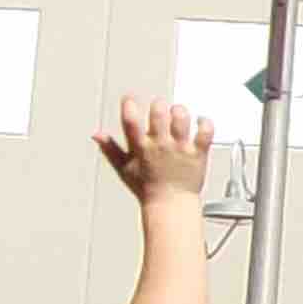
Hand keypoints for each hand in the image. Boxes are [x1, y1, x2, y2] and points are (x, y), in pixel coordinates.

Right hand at [99, 98, 216, 203]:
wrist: (170, 205)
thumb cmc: (147, 188)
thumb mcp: (124, 168)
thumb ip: (110, 149)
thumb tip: (97, 134)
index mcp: (141, 148)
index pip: (131, 123)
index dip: (128, 106)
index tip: (129, 99)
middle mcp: (161, 146)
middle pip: (159, 114)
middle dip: (158, 105)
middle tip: (159, 107)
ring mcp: (180, 149)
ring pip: (182, 119)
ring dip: (179, 111)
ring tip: (177, 113)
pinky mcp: (198, 153)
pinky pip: (205, 132)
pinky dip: (204, 122)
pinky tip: (200, 120)